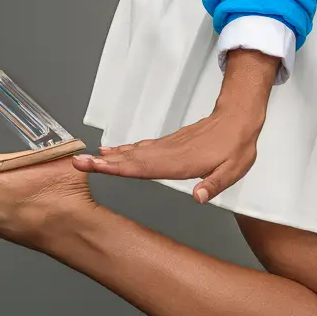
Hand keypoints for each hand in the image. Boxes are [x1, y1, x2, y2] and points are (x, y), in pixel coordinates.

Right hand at [72, 47, 279, 201]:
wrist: (238, 117)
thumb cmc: (237, 145)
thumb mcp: (234, 169)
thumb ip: (214, 184)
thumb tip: (198, 197)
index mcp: (180, 162)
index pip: (142, 167)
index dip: (117, 168)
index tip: (96, 165)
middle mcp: (168, 153)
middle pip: (130, 159)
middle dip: (103, 162)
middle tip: (78, 161)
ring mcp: (168, 146)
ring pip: (134, 153)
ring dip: (112, 156)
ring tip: (90, 158)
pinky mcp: (171, 143)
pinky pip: (143, 148)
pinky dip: (127, 151)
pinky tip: (118, 152)